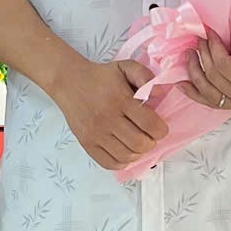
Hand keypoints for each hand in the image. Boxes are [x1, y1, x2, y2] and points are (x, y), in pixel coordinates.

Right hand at [54, 54, 168, 169]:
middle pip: (140, 143)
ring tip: (137, 142)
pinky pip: (110, 163)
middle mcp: (107, 118)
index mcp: (120, 99)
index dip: (161, 130)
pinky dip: (122, 162)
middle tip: (149, 135)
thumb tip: (160, 93)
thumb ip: (145, 76)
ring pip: (127, 156)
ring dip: (138, 153)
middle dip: (151, 142)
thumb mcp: (125, 67)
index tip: (159, 127)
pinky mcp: (87, 143)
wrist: (69, 82)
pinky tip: (125, 151)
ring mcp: (96, 133)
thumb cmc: (101, 76)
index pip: (150, 124)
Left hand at [187, 35, 230, 114]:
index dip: (214, 47)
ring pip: (209, 92)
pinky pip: (213, 103)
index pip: (224, 66)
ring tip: (188, 55)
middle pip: (214, 77)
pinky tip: (184, 85)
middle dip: (204, 55)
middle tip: (199, 38)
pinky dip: (196, 94)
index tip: (209, 32)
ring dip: (195, 73)